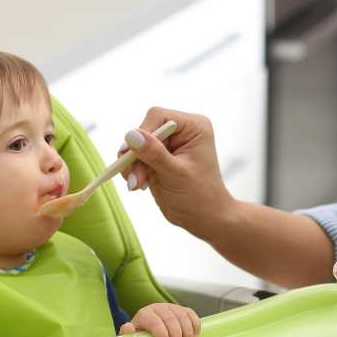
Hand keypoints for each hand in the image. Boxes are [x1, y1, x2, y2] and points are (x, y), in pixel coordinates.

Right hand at [119, 107, 235, 238]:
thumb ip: (154, 154)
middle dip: (136, 155)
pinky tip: (138, 184)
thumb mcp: (176, 174)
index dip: (143, 134)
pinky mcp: (158, 157)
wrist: (205, 219)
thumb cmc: (199, 197)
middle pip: (144, 130)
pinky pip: (136, 156)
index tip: (133, 156)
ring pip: (136, 144)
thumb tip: (131, 134)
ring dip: (132, 165)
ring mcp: (169, 144)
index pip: (158, 117)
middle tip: (134, 179)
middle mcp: (181, 130)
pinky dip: (132, 169)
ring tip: (136, 184)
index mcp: (194, 126)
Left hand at [119, 302, 201, 336]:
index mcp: (145, 314)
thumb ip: (128, 334)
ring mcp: (171, 307)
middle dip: (176, 335)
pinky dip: (195, 324)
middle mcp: (158, 307)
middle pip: (170, 318)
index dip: (162, 334)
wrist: (147, 330)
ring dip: (187, 331)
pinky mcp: (181, 309)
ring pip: (182, 315)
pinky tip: (195, 335)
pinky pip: (190, 313)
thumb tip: (128, 327)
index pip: (155, 321)